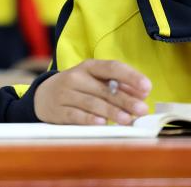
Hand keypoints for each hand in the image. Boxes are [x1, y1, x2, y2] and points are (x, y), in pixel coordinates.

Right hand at [34, 59, 151, 124]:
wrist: (43, 96)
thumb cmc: (78, 88)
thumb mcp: (94, 81)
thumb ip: (117, 86)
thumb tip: (140, 95)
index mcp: (89, 66)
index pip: (112, 67)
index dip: (130, 76)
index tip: (147, 87)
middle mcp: (76, 77)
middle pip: (104, 88)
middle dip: (125, 99)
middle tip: (142, 109)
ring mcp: (65, 93)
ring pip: (92, 102)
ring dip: (111, 111)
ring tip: (128, 119)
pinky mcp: (58, 110)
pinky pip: (75, 115)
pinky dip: (89, 119)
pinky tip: (102, 123)